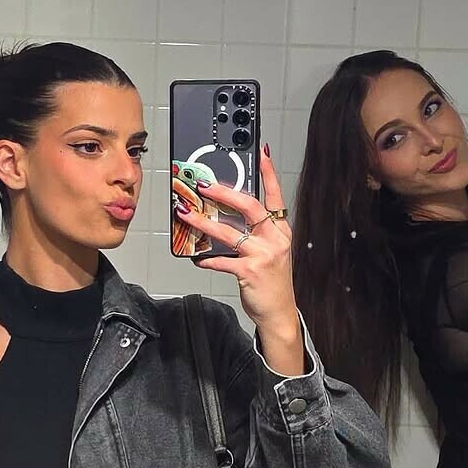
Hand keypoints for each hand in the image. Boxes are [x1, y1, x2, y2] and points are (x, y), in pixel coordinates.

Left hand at [181, 147, 297, 336]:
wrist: (279, 313)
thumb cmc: (273, 282)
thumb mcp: (272, 253)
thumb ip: (256, 234)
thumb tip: (227, 217)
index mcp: (281, 231)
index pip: (276, 197)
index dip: (269, 175)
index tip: (262, 154)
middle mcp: (274, 240)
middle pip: (250, 207)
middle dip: (224, 193)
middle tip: (204, 186)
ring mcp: (262, 255)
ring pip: (229, 232)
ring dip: (204, 222)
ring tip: (187, 214)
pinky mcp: (249, 272)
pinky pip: (222, 260)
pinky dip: (206, 259)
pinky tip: (196, 258)